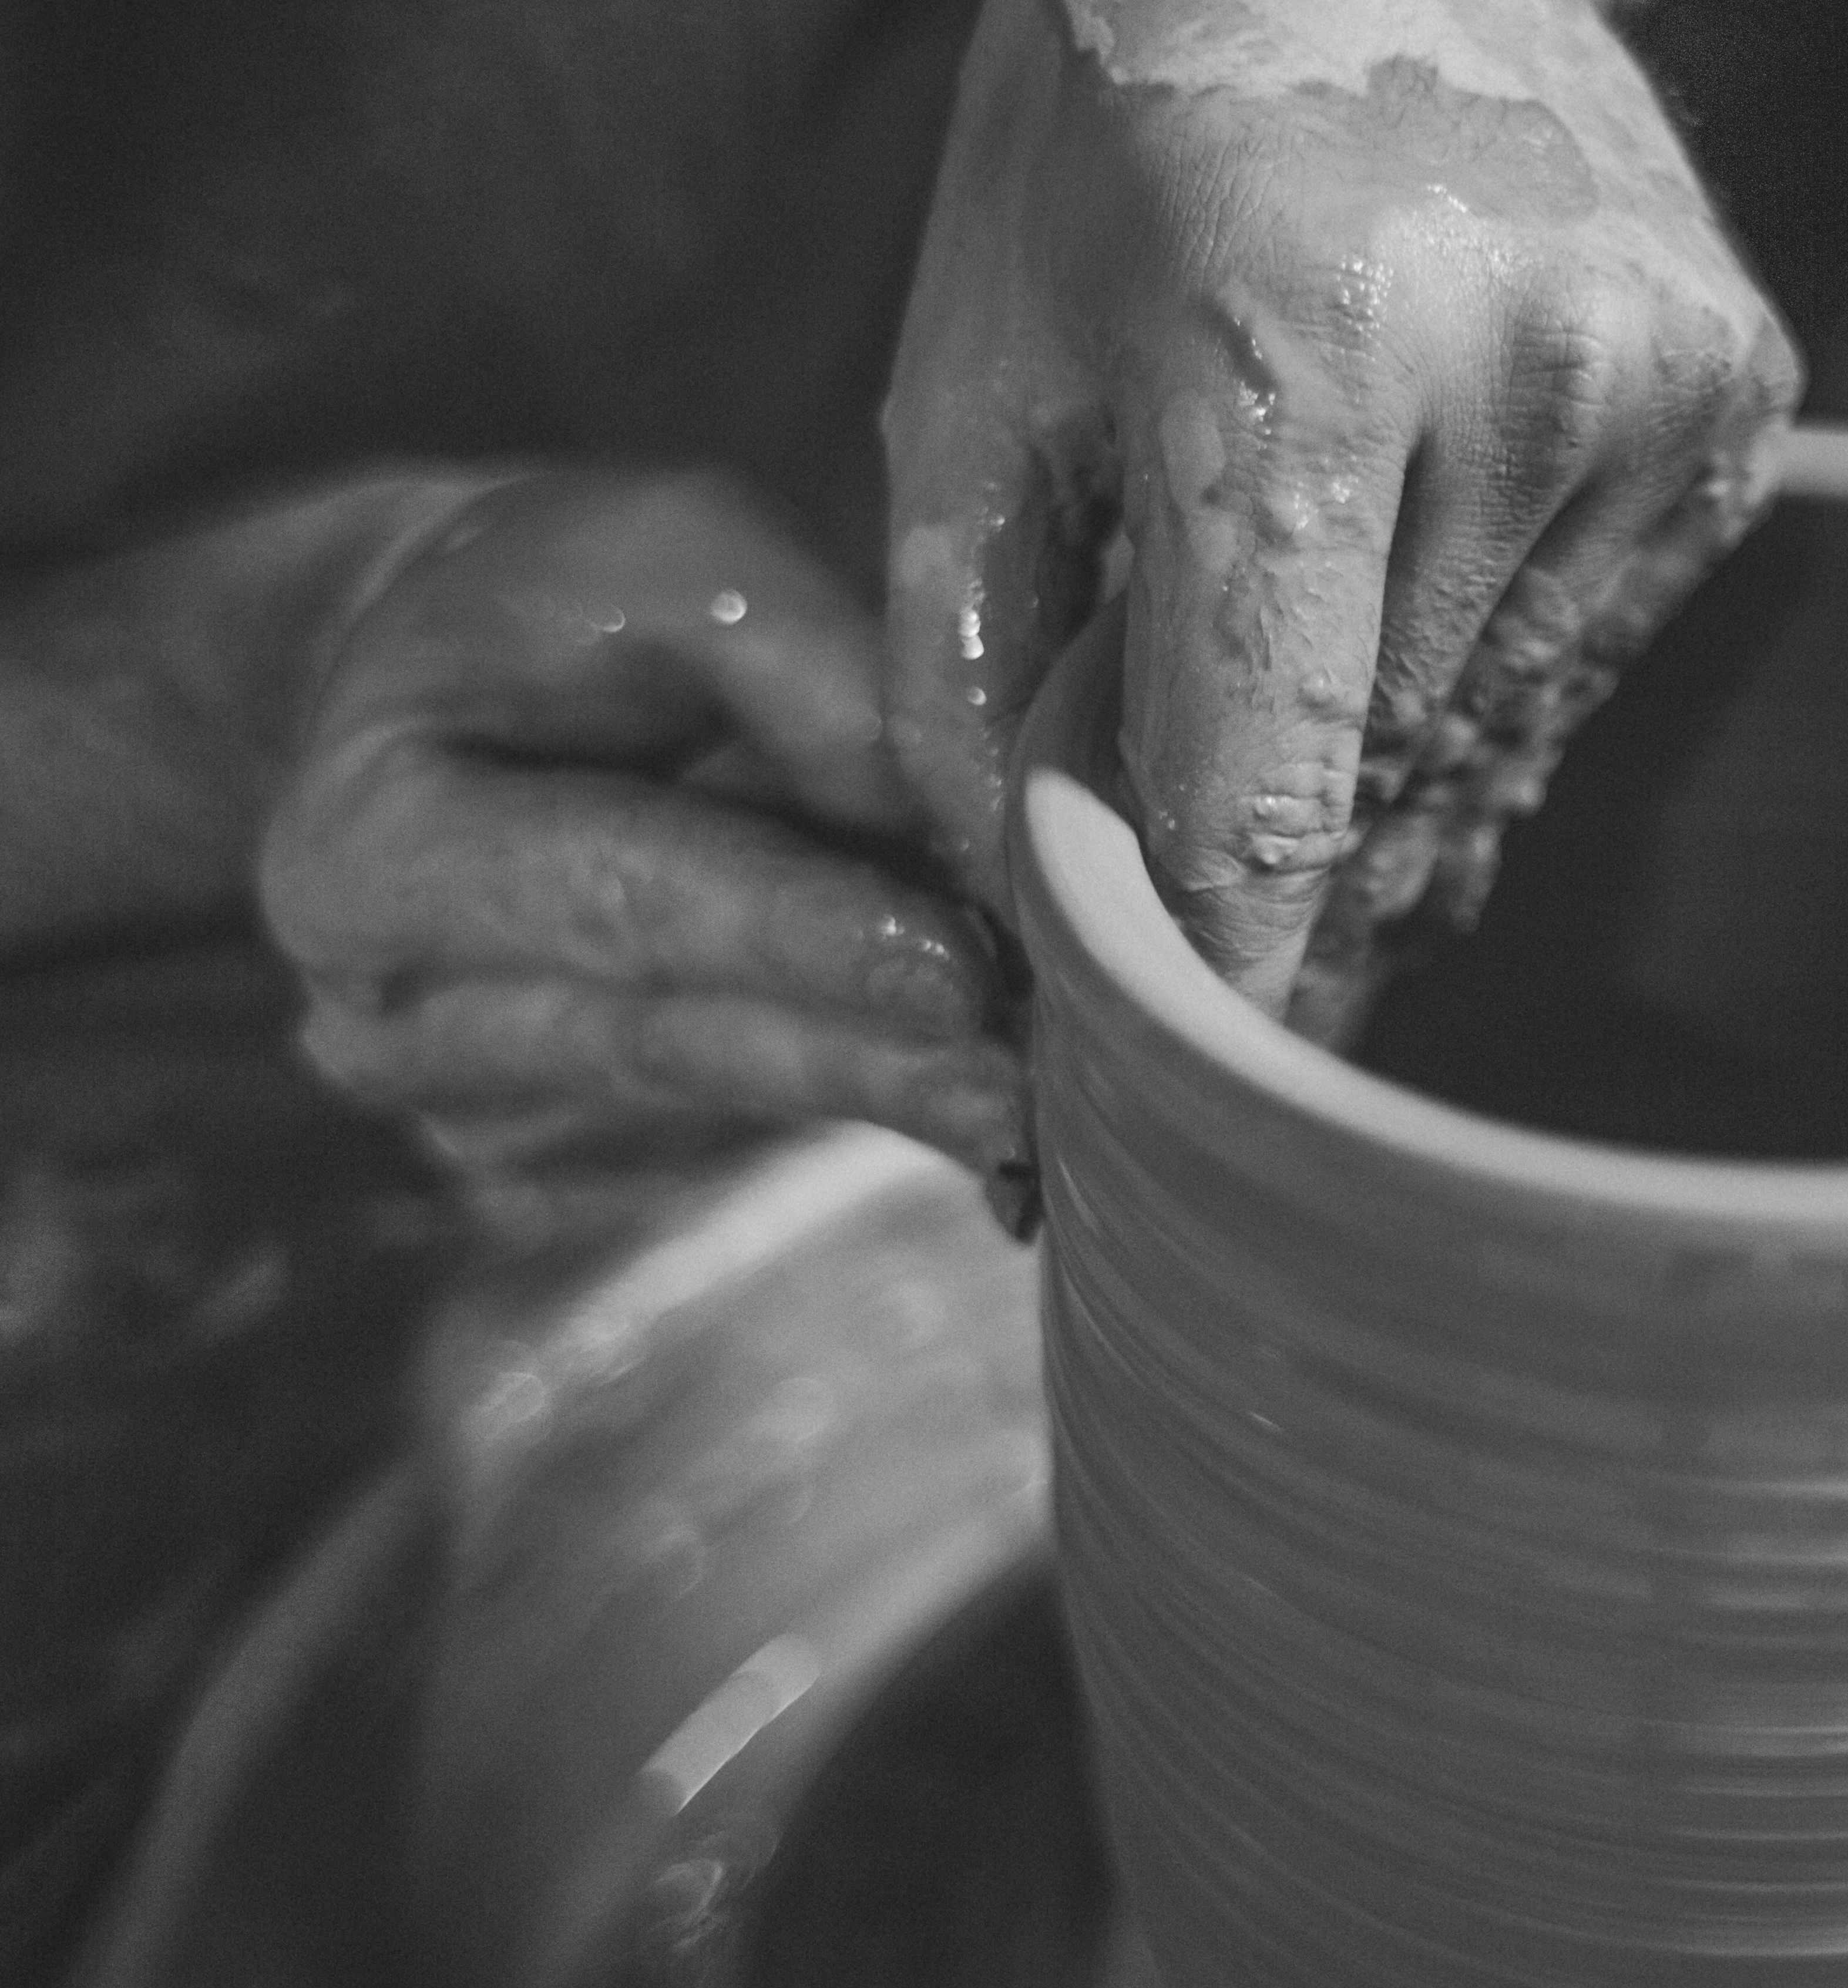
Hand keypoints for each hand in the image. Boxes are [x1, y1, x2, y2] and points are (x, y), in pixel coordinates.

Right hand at [262, 470, 1026, 1184]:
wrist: (455, 686)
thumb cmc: (562, 596)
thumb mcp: (674, 553)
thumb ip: (815, 674)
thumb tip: (978, 818)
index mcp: (366, 851)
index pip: (619, 899)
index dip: (796, 934)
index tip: (955, 970)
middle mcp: (398, 1015)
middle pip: (681, 1038)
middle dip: (875, 1055)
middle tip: (1035, 1080)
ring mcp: (490, 1102)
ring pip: (736, 1097)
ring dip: (899, 1093)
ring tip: (1050, 1095)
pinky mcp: (584, 1144)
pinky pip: (755, 1119)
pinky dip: (882, 1092)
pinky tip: (1000, 1097)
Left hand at [883, 0, 1800, 1025]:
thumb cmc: (1102, 130)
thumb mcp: (971, 379)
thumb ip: (977, 674)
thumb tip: (1028, 933)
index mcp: (1290, 362)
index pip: (1271, 786)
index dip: (1230, 970)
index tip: (1202, 1092)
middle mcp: (1518, 374)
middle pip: (1392, 772)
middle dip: (1297, 860)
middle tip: (1230, 907)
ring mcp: (1658, 377)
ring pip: (1509, 720)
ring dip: (1401, 762)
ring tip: (1315, 712)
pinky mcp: (1742, 386)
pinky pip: (1602, 631)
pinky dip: (1498, 654)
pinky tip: (1423, 580)